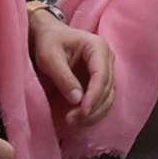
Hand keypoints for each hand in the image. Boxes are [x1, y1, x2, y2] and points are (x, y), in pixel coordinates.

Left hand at [30, 7, 116, 124]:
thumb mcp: (49, 57)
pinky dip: (93, 112)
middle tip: (71, 119)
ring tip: (72, 121)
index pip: (102, 74)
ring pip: (108, 98)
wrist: (50, 37)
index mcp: (97, 47)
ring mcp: (106, 70)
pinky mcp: (101, 81)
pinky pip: (103, 100)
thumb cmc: (49, 43)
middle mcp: (107, 58)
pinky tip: (79, 118)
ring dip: (94, 113)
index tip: (83, 111)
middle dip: (92, 107)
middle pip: (107, 89)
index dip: (94, 95)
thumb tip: (77, 100)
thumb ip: (63, 77)